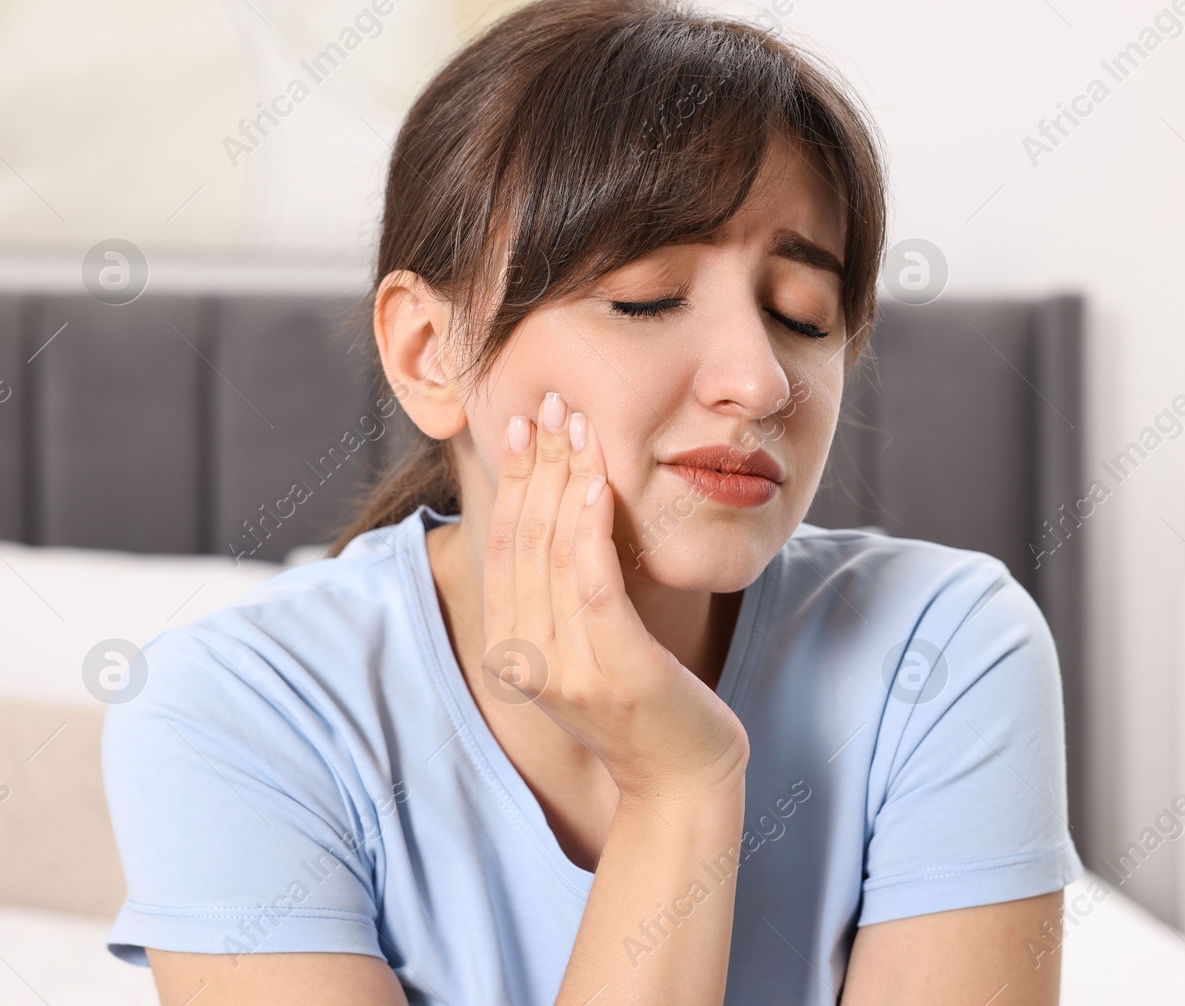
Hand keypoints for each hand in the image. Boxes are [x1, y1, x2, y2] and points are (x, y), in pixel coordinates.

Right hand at [482, 391, 749, 808]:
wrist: (682, 781)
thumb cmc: (642, 706)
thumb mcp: (586, 645)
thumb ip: (561, 594)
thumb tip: (557, 508)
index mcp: (510, 651)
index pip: (503, 546)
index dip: (511, 480)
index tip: (522, 422)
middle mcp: (526, 661)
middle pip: (524, 540)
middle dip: (535, 464)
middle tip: (549, 403)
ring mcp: (569, 669)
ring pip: (555, 554)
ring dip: (565, 480)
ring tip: (578, 425)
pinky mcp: (617, 671)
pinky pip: (596, 586)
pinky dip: (591, 530)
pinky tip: (598, 486)